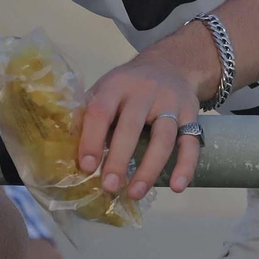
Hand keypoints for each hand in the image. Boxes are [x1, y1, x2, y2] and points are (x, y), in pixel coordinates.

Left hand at [77, 52, 203, 198]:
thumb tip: (66, 152)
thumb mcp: (106, 89)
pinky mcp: (192, 115)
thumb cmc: (128, 86)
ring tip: (136, 193)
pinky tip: (177, 187)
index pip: (101, 112)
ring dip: (149, 169)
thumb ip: (88, 115)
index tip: (87, 167)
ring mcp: (170, 103)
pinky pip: (191, 143)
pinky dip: (186, 166)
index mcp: (115, 85)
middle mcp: (144, 92)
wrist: (171, 64)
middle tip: (109, 187)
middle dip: (119, 159)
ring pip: (162, 138)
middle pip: (131, 127)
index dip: (92, 140)